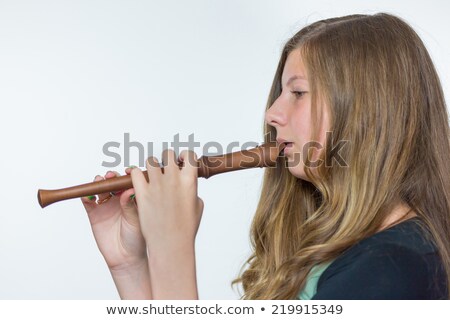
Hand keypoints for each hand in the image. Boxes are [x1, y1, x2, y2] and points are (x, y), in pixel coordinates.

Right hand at [81, 168, 151, 298]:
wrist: (125, 257)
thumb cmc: (137, 239)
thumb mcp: (136, 220)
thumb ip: (130, 205)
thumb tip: (129, 190)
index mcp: (133, 198)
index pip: (129, 182)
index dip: (128, 174)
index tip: (128, 171)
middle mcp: (119, 199)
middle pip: (113, 182)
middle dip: (111, 176)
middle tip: (111, 176)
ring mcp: (106, 205)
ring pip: (100, 188)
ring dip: (99, 182)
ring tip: (99, 182)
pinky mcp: (94, 213)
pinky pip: (88, 201)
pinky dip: (86, 195)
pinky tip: (88, 195)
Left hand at [130, 149, 203, 251]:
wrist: (170, 243)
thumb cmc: (186, 228)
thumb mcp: (197, 207)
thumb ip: (192, 191)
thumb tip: (189, 185)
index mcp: (190, 180)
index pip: (189, 156)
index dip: (185, 156)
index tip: (182, 161)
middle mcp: (173, 178)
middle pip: (167, 154)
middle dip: (166, 159)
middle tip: (164, 168)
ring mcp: (156, 184)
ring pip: (150, 161)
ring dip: (151, 166)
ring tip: (150, 175)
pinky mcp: (141, 192)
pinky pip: (135, 173)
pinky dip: (136, 175)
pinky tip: (139, 182)